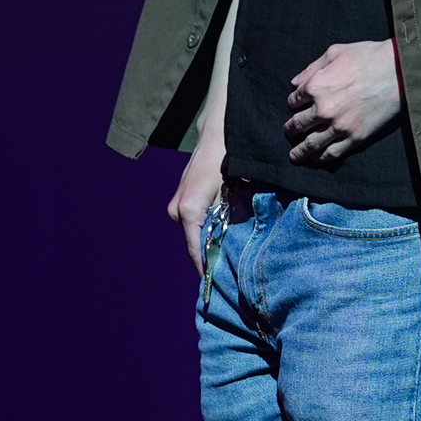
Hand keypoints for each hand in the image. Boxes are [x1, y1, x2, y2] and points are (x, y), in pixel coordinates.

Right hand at [168, 109, 226, 274]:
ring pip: (197, 234)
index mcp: (189, 210)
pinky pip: (196, 223)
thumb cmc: (230, 156)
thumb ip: (238, 215)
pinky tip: (227, 235)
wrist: (218, 129)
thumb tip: (242, 242)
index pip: (196, 251)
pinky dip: (210, 230)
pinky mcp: (182, 200)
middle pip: (197, 245)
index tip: (216, 291)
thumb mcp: (239, 188)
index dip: (207, 272)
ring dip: (213, 242)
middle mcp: (178, 210)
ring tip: (233, 258)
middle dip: (214, 259)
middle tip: (234, 275)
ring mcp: (177, 205)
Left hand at [285, 40, 402, 163]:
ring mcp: (339, 126)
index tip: (297, 105)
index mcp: (315, 86)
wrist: (400, 72)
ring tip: (295, 155)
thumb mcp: (336, 52)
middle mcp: (323, 110)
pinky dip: (322, 158)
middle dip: (291, 129)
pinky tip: (317, 159)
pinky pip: (333, 153)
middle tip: (289, 132)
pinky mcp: (356, 138)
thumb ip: (312, 68)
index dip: (294, 103)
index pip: (294, 100)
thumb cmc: (369, 57)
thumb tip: (295, 82)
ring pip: (312, 144)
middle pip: (298, 124)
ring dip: (300, 151)